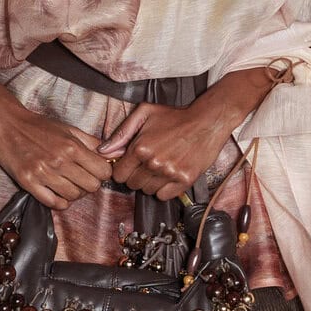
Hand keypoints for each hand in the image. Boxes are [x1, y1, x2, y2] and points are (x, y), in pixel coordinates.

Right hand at [0, 100, 112, 210]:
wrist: (7, 124)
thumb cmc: (39, 126)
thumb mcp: (68, 128)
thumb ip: (91, 142)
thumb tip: (113, 153)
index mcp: (72, 146)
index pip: (103, 171)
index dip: (102, 173)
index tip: (95, 171)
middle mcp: (59, 161)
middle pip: (91, 187)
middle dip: (90, 185)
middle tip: (81, 179)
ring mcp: (43, 173)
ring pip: (73, 197)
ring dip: (74, 193)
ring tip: (67, 184)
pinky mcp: (28, 182)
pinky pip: (53, 203)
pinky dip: (59, 202)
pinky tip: (57, 193)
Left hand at [97, 99, 233, 200]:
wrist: (207, 122)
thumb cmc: (175, 116)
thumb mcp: (144, 114)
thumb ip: (121, 133)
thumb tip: (103, 151)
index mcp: (140, 148)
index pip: (118, 174)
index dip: (122, 169)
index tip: (130, 163)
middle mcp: (153, 163)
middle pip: (132, 185)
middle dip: (136, 175)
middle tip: (147, 162)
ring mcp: (170, 174)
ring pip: (147, 191)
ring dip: (150, 182)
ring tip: (160, 166)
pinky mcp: (184, 181)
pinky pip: (163, 196)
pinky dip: (164, 189)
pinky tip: (169, 174)